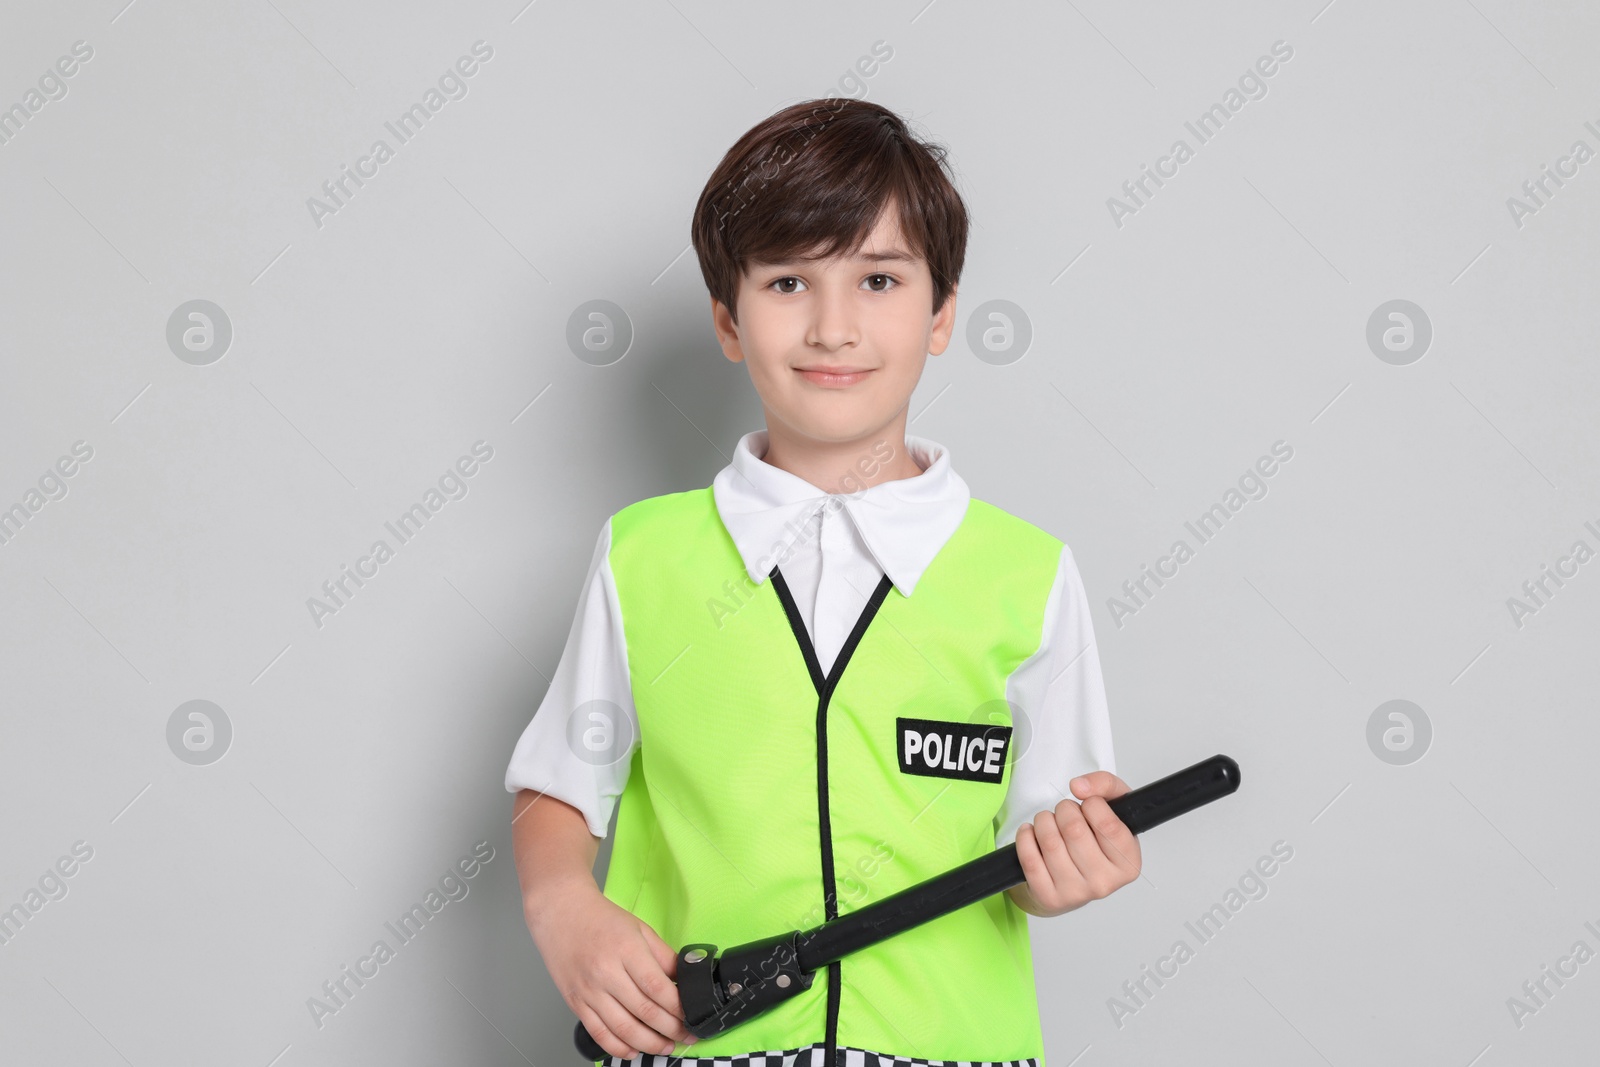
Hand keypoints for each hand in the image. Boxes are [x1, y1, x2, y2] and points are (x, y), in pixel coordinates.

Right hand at [527, 887, 697, 1058]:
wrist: (561, 913)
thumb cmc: (600, 919)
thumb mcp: (640, 928)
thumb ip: (663, 956)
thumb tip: (684, 979)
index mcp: (626, 950)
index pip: (658, 988)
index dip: (679, 1008)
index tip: (694, 1015)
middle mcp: (606, 973)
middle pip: (645, 1012)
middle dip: (672, 1029)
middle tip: (688, 1035)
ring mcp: (589, 991)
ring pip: (623, 1029)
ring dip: (649, 1044)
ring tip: (666, 1046)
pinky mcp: (576, 1002)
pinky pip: (599, 1033)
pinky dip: (618, 1048)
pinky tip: (634, 1050)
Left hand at [1012, 771, 1140, 916]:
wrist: (1072, 880)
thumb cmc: (1096, 842)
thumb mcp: (1113, 809)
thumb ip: (1106, 785)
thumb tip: (1079, 786)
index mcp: (1127, 862)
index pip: (1108, 824)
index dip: (1092, 804)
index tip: (1089, 805)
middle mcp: (1105, 882)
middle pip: (1074, 829)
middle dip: (1064, 809)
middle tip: (1065, 812)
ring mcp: (1076, 893)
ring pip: (1050, 841)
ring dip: (1044, 820)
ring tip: (1049, 822)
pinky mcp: (1049, 897)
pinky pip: (1029, 858)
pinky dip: (1026, 837)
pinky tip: (1032, 833)